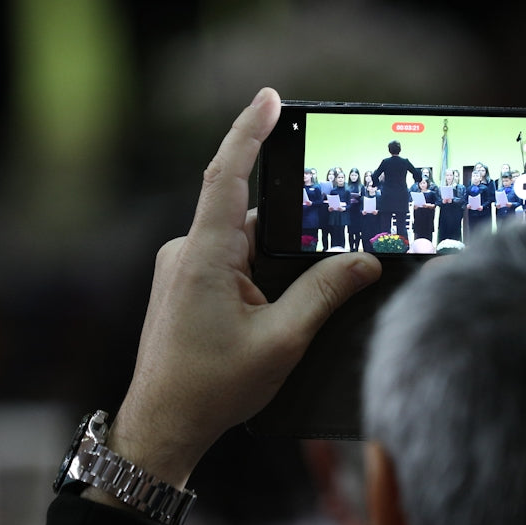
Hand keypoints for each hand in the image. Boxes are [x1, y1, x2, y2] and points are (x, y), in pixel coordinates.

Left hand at [103, 88, 381, 489]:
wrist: (161, 425)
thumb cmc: (211, 387)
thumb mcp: (281, 340)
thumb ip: (324, 293)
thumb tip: (364, 261)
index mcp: (204, 256)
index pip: (228, 176)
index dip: (249, 132)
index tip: (269, 98)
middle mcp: (187, 252)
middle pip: (248, 215)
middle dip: (290, 227)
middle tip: (327, 245)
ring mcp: (181, 269)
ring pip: (241, 243)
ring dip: (274, 262)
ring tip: (290, 310)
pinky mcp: (183, 286)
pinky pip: (229, 261)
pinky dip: (258, 273)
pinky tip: (278, 311)